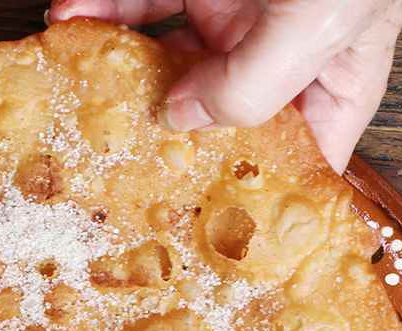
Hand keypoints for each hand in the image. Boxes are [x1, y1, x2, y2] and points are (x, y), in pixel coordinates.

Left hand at [48, 0, 401, 171]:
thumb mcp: (320, 24)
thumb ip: (253, 88)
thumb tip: (184, 119)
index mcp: (332, 73)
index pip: (305, 156)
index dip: (262, 196)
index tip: (209, 235)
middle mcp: (279, 48)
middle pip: (217, 114)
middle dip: (163, 138)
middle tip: (110, 167)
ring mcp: (231, 8)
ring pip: (163, 58)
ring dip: (113, 71)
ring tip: (70, 83)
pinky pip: (135, 1)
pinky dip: (98, 8)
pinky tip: (68, 16)